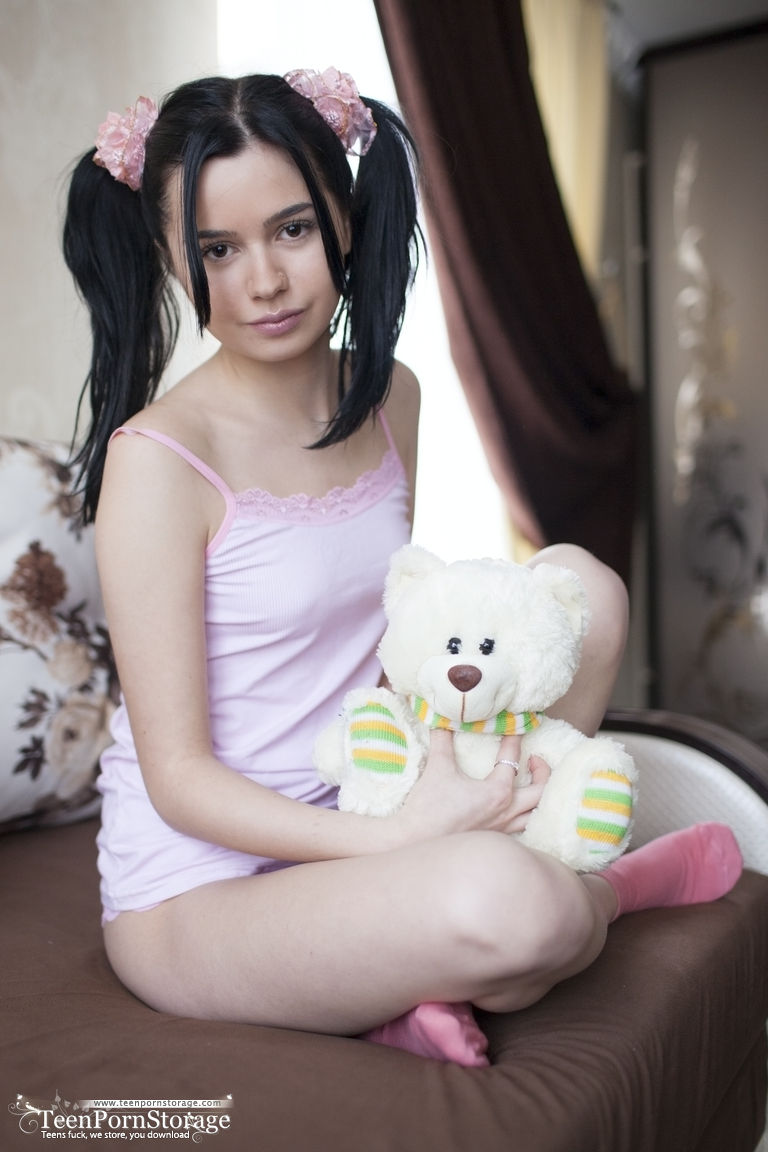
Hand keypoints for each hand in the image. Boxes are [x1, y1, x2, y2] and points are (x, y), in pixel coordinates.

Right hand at [393, 729, 550, 842]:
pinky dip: (524, 815)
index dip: (514, 739)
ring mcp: (501, 829)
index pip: (511, 759)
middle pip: (540, 792)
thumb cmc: (429, 808)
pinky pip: (520, 827)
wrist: (414, 842)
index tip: (514, 726)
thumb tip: (443, 719)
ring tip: (531, 785)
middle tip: (535, 759)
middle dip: (543, 773)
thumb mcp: (438, 768)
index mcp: (498, 792)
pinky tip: (514, 809)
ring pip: (534, 814)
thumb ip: (443, 740)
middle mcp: (506, 811)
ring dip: (538, 798)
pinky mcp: (492, 838)